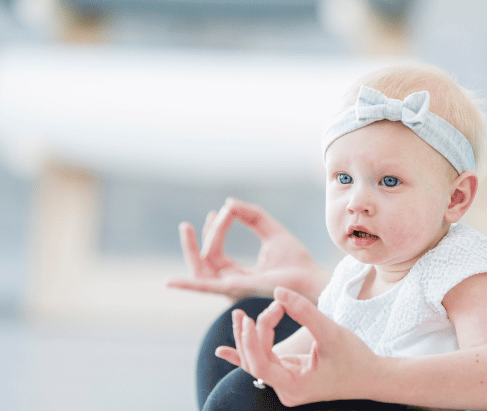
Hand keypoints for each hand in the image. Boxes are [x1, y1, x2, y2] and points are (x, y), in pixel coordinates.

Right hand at [165, 198, 330, 302]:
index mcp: (238, 273)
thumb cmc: (296, 261)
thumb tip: (228, 203)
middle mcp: (231, 283)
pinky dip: (187, 285)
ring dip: (193, 248)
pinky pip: (205, 287)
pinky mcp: (236, 290)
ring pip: (202, 269)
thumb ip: (252, 216)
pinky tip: (169, 281)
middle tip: (187, 224)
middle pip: (204, 261)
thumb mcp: (271, 231)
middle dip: (197, 241)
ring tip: (187, 227)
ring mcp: (231, 288)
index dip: (217, 229)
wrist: (311, 278)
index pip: (217, 251)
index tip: (226, 210)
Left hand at [216, 287, 383, 406]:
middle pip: (255, 360)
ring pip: (256, 360)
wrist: (373, 377)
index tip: (253, 316)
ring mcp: (286, 384)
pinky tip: (224, 350)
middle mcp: (285, 390)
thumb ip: (304, 312)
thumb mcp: (331, 332)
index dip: (250, 340)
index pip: (260, 364)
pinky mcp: (290, 376)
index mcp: (293, 386)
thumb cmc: (355, 358)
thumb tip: (278, 292)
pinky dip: (245, 353)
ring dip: (246, 338)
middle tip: (272, 306)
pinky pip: (263, 364)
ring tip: (238, 315)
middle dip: (254, 332)